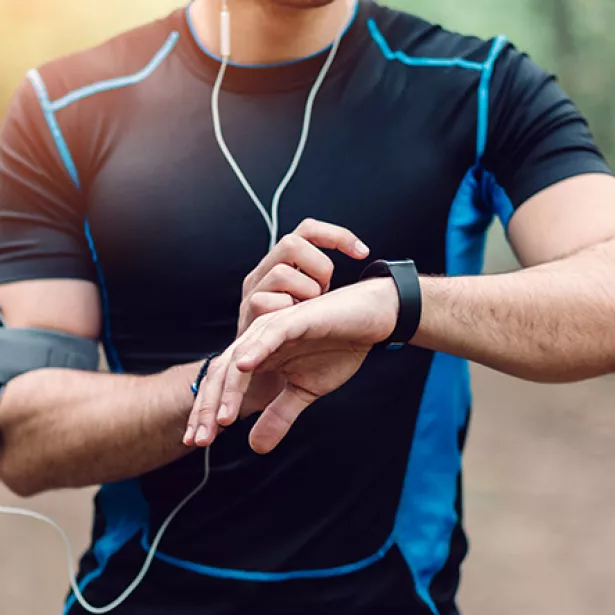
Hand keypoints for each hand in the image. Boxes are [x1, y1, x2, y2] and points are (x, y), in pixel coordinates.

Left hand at [184, 278, 398, 452]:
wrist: (369, 320)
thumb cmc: (337, 348)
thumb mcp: (304, 391)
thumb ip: (279, 415)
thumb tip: (255, 448)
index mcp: (258, 357)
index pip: (222, 386)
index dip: (207, 413)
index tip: (197, 443)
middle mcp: (258, 341)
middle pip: (221, 374)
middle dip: (206, 408)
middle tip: (199, 440)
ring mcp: (274, 328)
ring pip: (240, 358)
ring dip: (229, 389)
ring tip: (221, 419)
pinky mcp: (295, 319)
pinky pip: (271, 334)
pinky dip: (256, 349)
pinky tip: (244, 368)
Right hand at [237, 218, 369, 335]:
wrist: (263, 375)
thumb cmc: (294, 340)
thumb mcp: (308, 304)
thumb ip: (319, 283)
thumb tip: (363, 270)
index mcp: (280, 264)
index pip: (307, 230)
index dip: (337, 236)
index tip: (363, 253)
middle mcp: (263, 272)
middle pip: (292, 243)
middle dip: (318, 267)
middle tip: (325, 291)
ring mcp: (253, 291)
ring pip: (282, 273)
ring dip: (304, 294)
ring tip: (307, 312)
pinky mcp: (248, 313)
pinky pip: (266, 302)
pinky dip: (287, 312)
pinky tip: (295, 326)